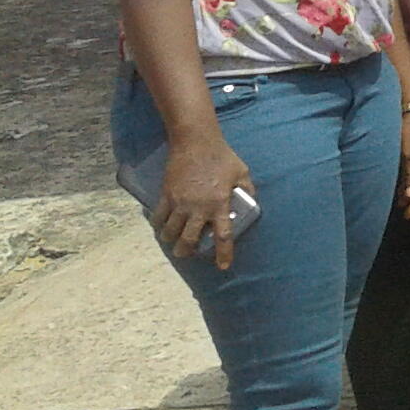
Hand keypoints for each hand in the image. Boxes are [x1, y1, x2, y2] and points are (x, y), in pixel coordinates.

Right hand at [155, 133, 253, 270]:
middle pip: (188, 240)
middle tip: (188, 254)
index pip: (223, 236)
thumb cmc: (222, 157)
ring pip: (170, 232)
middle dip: (186, 252)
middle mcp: (198, 208)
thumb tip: (251, 200)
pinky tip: (161, 227)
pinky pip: (158, 217)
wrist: (195, 142)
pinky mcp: (166, 195)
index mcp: (219, 205)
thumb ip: (247, 189)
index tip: (222, 267)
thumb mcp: (242, 172)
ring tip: (174, 242)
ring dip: (171, 241)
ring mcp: (179, 203)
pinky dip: (158, 225)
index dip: (223, 254)